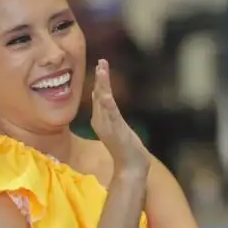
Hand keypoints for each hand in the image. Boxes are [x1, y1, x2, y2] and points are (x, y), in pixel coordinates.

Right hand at [91, 59, 149, 180]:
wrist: (130, 166)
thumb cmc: (124, 147)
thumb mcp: (114, 125)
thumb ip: (107, 112)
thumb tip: (100, 96)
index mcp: (99, 119)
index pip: (98, 95)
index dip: (99, 80)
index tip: (101, 64)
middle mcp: (100, 120)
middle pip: (98, 95)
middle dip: (100, 78)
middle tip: (101, 62)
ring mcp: (107, 125)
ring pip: (103, 101)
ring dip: (102, 85)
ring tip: (102, 70)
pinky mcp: (115, 130)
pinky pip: (111, 114)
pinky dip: (107, 104)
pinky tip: (105, 94)